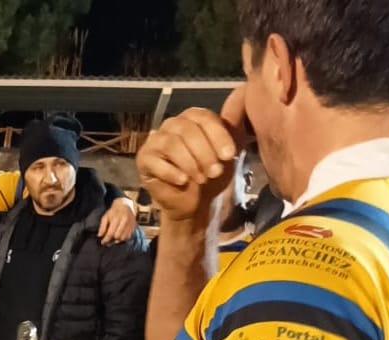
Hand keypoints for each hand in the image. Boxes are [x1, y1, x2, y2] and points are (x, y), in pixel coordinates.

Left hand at [98, 197, 137, 244]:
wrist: (125, 205)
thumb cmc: (113, 212)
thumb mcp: (105, 217)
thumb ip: (102, 226)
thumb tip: (99, 235)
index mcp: (116, 218)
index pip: (111, 233)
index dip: (106, 239)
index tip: (102, 242)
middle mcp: (125, 221)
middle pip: (117, 236)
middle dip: (111, 240)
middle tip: (108, 242)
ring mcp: (130, 224)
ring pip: (123, 238)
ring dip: (117, 240)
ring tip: (113, 239)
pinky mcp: (134, 226)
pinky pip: (128, 237)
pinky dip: (123, 239)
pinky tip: (119, 237)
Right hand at [136, 86, 247, 223]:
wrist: (193, 201)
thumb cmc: (210, 174)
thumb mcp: (229, 149)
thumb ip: (235, 122)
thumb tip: (245, 89)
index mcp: (192, 118)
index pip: (203, 118)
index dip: (218, 136)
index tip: (230, 156)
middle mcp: (172, 125)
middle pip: (187, 130)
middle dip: (205, 153)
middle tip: (215, 172)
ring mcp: (155, 141)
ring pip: (172, 144)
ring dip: (190, 163)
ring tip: (201, 179)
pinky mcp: (143, 160)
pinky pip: (155, 162)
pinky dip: (172, 173)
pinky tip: (183, 181)